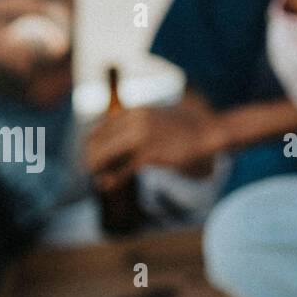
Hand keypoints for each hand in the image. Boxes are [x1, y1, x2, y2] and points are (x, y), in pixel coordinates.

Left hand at [85, 96, 224, 189]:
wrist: (208, 131)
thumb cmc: (185, 126)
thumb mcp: (157, 116)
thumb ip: (139, 120)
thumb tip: (122, 129)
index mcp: (135, 111)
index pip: (101, 127)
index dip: (92, 143)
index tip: (89, 154)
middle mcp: (135, 121)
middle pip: (98, 141)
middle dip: (90, 157)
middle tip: (88, 170)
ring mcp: (142, 137)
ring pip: (105, 154)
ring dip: (97, 168)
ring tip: (96, 178)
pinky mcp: (151, 154)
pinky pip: (124, 169)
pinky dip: (113, 179)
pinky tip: (107, 185)